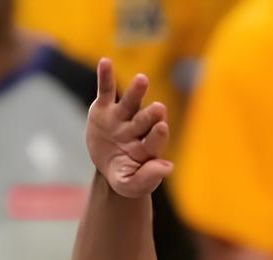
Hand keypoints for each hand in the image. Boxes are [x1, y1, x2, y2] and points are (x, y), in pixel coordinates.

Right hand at [87, 57, 171, 198]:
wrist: (109, 165)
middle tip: (158, 109)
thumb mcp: (130, 184)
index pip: (154, 141)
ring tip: (142, 80)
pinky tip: (105, 62)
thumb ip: (147, 179)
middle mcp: (137, 129)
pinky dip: (105, 76)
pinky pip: (106, 90)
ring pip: (131, 102)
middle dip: (151, 115)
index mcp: (147, 148)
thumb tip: (167, 166)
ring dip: (136, 91)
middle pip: (145, 120)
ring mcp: (121, 117)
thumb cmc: (125, 175)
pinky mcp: (105, 108)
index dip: (158, 136)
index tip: (162, 128)